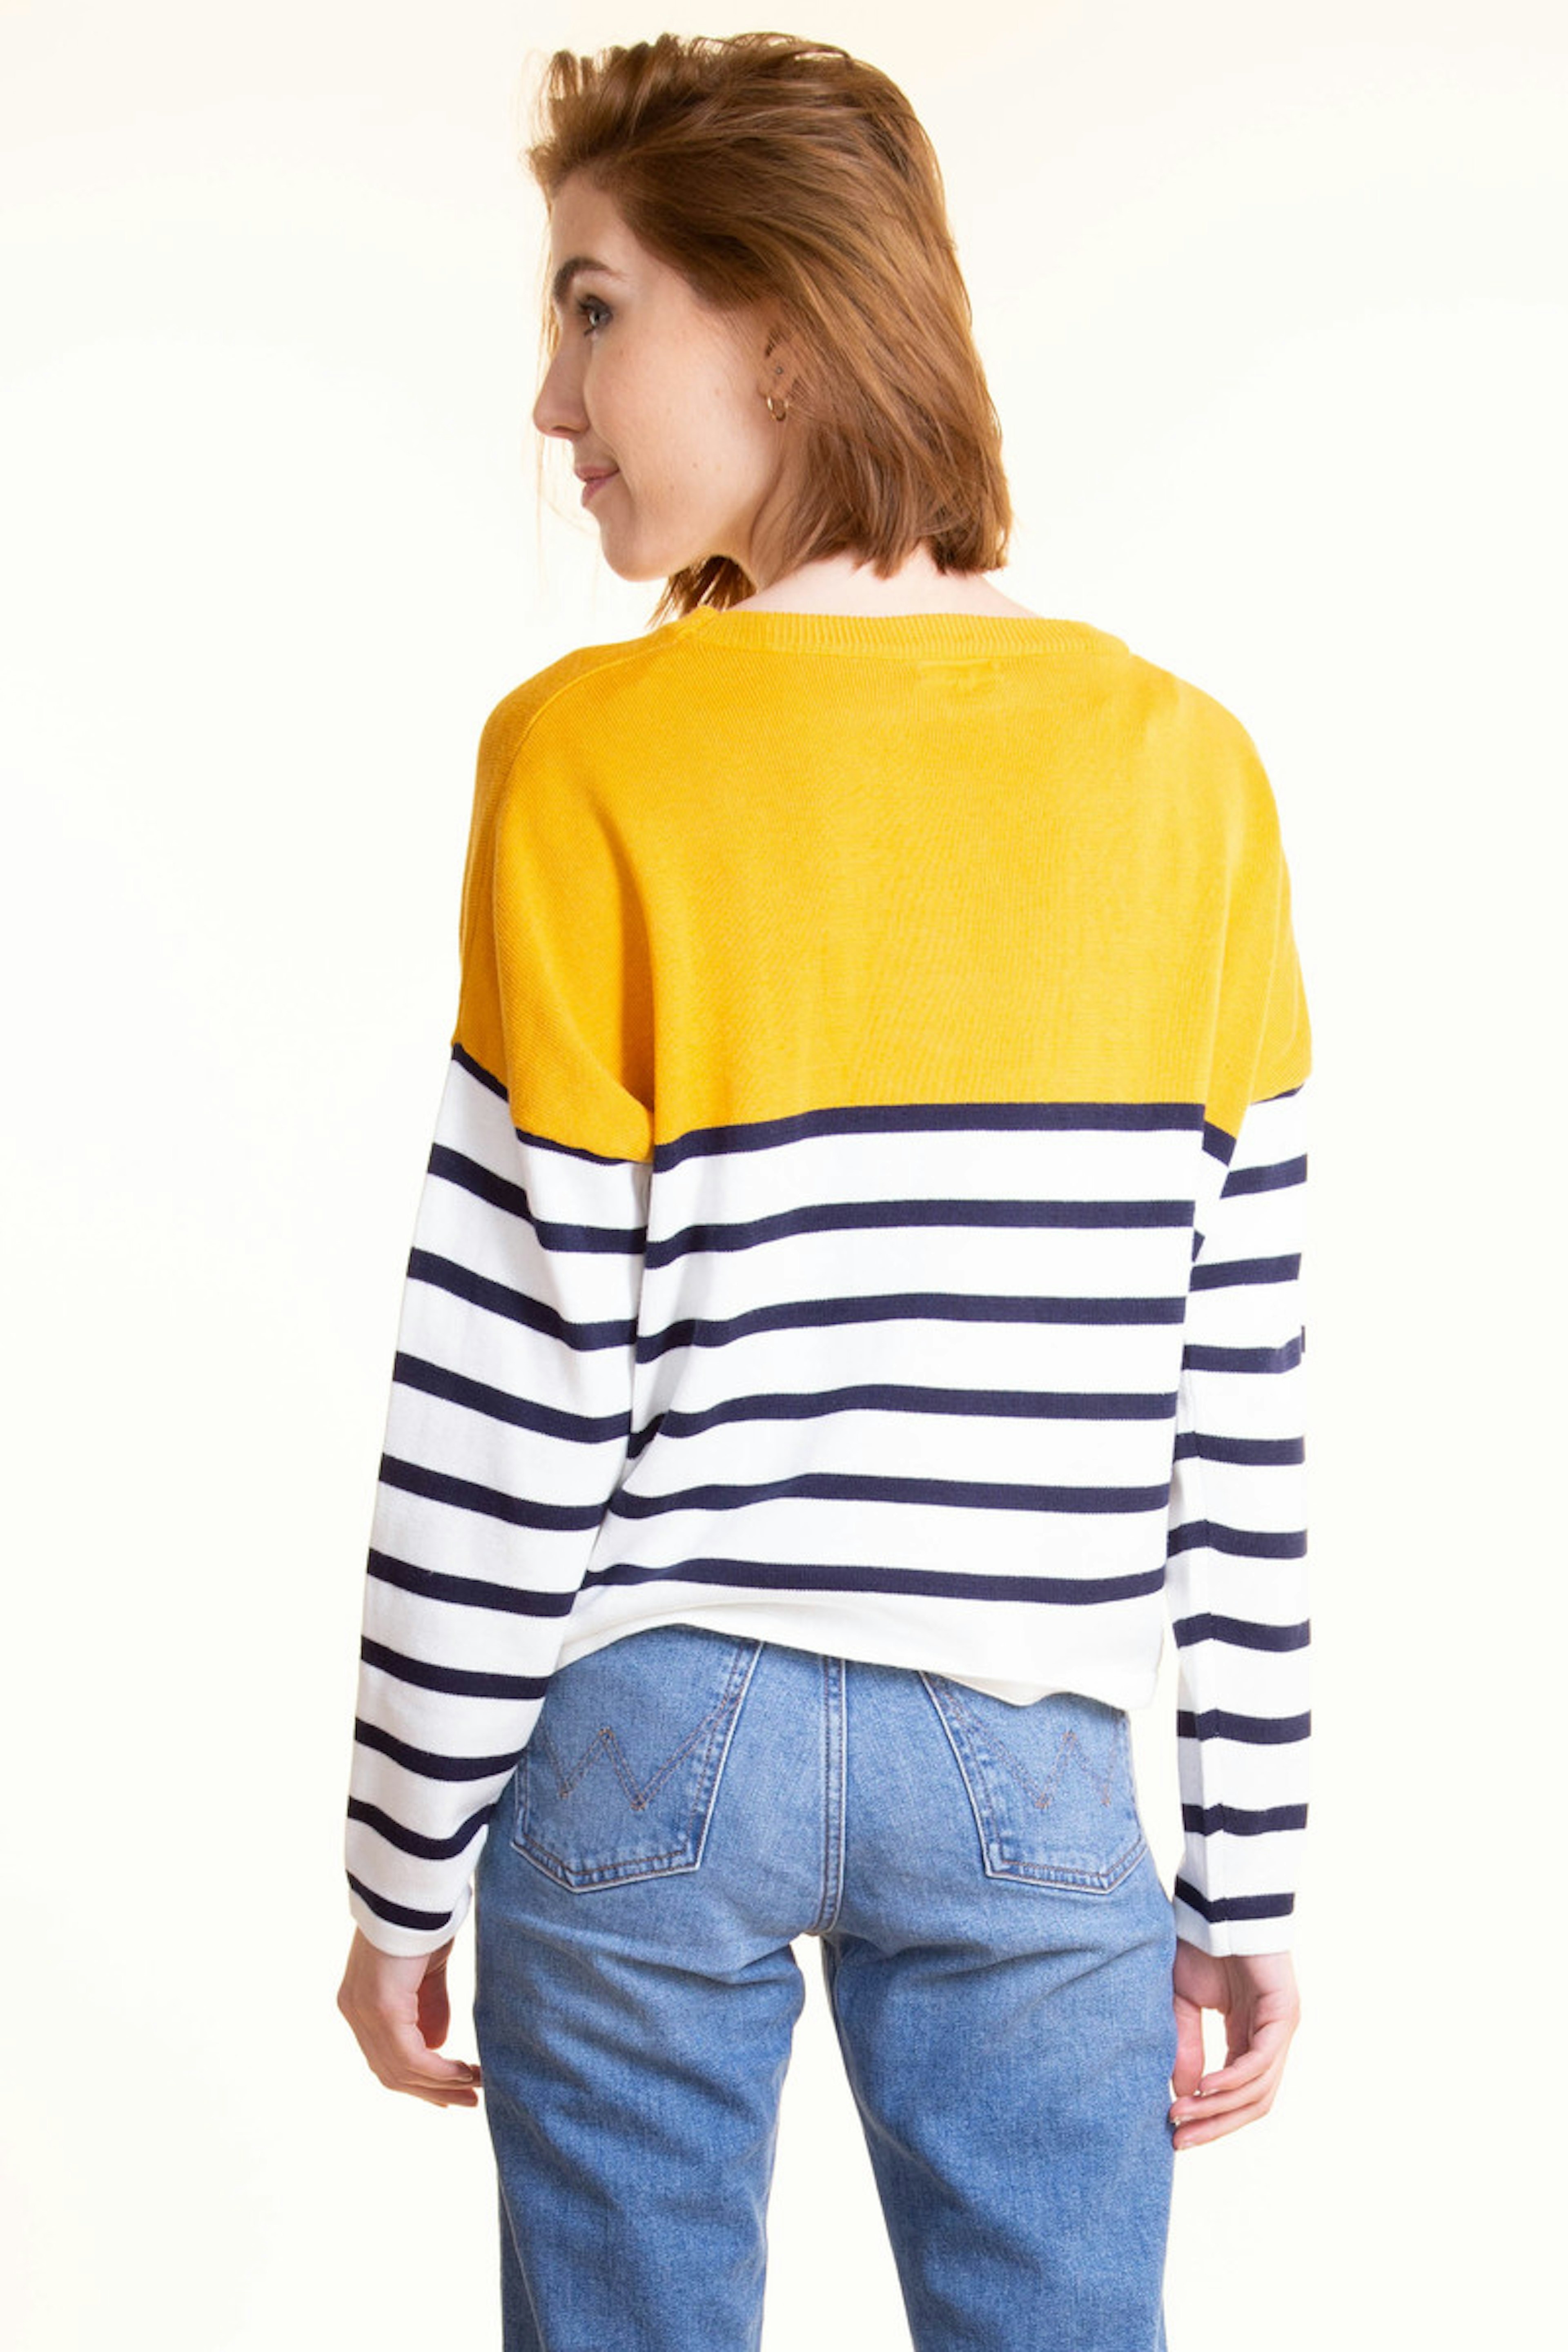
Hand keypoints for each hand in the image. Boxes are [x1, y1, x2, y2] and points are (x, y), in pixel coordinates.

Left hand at [337, 1927, 484, 2108]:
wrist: (413, 1889)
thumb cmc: (422, 1919)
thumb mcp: (427, 1971)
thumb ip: (429, 2006)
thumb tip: (437, 2044)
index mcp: (360, 2000)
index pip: (383, 2057)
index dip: (415, 2081)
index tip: (448, 2092)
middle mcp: (355, 2011)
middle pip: (389, 2072)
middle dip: (430, 2091)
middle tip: (466, 2101)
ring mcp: (365, 2012)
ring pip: (400, 2070)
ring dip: (440, 2085)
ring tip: (474, 2088)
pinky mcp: (383, 2008)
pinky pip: (410, 2056)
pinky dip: (438, 2071)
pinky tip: (464, 2073)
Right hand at [1169, 1938, 1299, 2149]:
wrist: (1218, 1904)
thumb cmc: (1200, 1945)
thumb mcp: (1183, 2003)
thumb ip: (1187, 2047)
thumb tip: (1184, 2095)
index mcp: (1248, 2037)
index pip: (1238, 2094)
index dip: (1209, 2117)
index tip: (1174, 2133)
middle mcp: (1270, 2039)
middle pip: (1252, 2103)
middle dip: (1216, 2125)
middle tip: (1181, 2140)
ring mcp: (1281, 2028)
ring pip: (1258, 2089)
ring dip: (1220, 2107)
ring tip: (1185, 2113)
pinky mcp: (1285, 2014)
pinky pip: (1260, 2061)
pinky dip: (1233, 2080)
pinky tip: (1205, 2088)